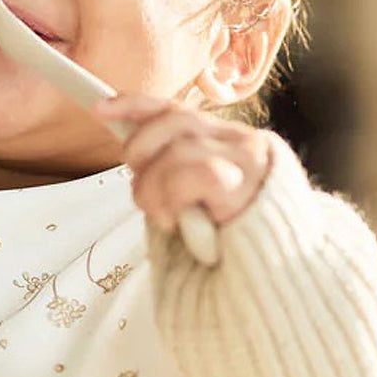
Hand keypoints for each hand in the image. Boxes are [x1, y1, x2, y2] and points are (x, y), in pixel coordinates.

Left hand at [92, 95, 272, 233]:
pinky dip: (175, 196)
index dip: (135, 105)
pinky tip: (180, 219)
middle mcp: (239, 140)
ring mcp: (246, 159)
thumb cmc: (230, 240)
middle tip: (142, 193)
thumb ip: (169, 171)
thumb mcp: (191, 198)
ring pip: (178, 149)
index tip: (100, 109)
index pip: (175, 109)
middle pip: (172, 121)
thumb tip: (132, 157)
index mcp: (224, 141)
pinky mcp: (247, 182)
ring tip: (164, 216)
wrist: (275, 271)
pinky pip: (195, 172)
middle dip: (141, 152)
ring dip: (155, 187)